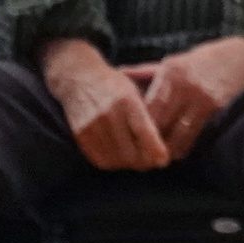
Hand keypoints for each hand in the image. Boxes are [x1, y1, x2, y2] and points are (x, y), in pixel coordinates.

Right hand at [42, 39, 169, 170]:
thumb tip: (164, 147)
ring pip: (117, 160)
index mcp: (127, 100)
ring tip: (139, 158)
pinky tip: (122, 155)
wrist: (79, 79)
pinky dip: (114, 162)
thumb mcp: (136, 92)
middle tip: (154, 160)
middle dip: (145, 161)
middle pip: (130, 153)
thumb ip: (149, 116)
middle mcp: (108, 114)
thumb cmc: (115, 86)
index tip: (164, 159)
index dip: (155, 149)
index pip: (143, 131)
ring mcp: (92, 126)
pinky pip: (101, 160)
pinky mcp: (81, 135)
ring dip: (130, 163)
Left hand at [123, 36, 243, 161]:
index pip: (148, 107)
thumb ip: (147, 72)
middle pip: (160, 122)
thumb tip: (119, 72)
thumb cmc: (206, 59)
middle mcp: (184, 85)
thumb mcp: (175, 60)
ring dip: (167, 149)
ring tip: (159, 158)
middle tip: (140, 156)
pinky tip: (179, 151)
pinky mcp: (217, 108)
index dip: (137, 126)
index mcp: (170, 72)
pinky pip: (196, 134)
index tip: (130, 139)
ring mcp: (202, 98)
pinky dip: (185, 145)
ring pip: (178, 133)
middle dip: (149, 141)